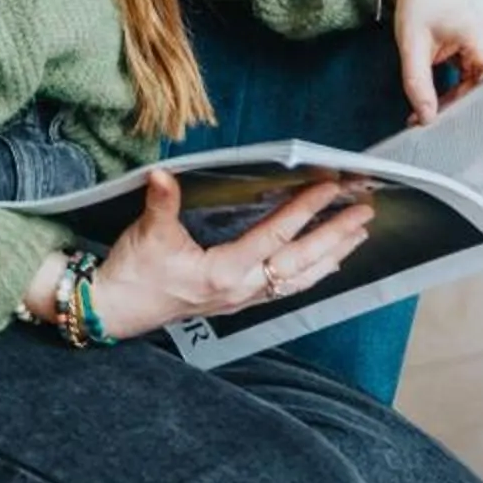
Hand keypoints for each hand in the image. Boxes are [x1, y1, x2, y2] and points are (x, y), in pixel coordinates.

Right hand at [77, 169, 377, 342]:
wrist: (117, 309)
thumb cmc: (134, 273)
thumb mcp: (147, 234)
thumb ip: (161, 202)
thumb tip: (164, 174)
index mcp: (223, 271)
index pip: (274, 236)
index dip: (304, 210)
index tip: (329, 188)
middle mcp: (241, 289)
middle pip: (300, 262)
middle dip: (335, 236)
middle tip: (364, 213)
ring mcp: (242, 298)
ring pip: (299, 279)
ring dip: (331, 257)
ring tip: (358, 237)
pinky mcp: (237, 301)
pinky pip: (286, 289)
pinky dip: (311, 274)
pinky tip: (325, 265)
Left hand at [392, 0, 482, 125]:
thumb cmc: (421, 4)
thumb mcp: (411, 46)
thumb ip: (418, 84)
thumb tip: (426, 118)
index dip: (471, 112)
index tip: (448, 128)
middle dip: (457, 112)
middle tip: (428, 127)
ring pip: (476, 91)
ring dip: (452, 105)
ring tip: (423, 118)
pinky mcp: (480, 56)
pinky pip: (471, 84)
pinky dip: (453, 95)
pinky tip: (432, 104)